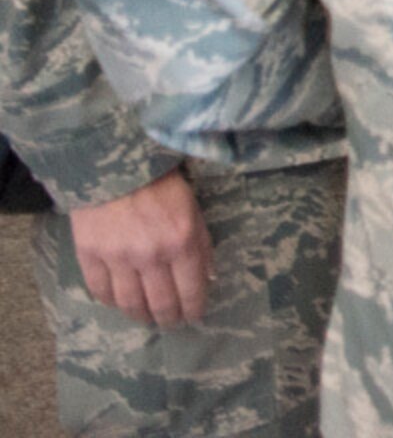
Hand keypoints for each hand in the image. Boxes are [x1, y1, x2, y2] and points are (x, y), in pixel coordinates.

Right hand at [69, 167, 211, 325]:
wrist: (116, 164)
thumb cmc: (162, 183)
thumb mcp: (193, 209)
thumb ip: (201, 245)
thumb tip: (208, 278)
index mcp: (182, 241)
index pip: (191, 289)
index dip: (194, 309)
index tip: (195, 317)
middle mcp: (151, 255)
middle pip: (160, 303)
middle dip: (169, 318)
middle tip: (171, 323)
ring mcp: (118, 258)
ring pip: (129, 304)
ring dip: (140, 316)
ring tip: (147, 318)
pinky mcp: (90, 256)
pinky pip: (101, 291)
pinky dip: (111, 302)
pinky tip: (119, 303)